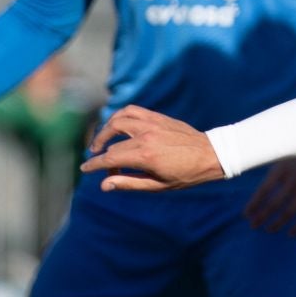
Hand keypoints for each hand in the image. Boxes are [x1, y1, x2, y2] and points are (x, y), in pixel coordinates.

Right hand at [80, 105, 225, 192]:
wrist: (211, 154)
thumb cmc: (186, 174)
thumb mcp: (157, 185)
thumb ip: (129, 183)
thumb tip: (104, 184)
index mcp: (145, 155)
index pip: (109, 158)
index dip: (93, 165)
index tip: (84, 169)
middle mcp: (146, 135)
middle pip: (111, 138)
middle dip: (99, 148)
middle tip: (97, 158)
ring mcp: (152, 123)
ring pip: (119, 118)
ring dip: (106, 128)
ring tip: (104, 141)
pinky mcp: (158, 117)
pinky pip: (133, 110)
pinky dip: (120, 116)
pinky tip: (118, 126)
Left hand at [244, 152, 295, 234]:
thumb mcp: (285, 155)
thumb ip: (272, 172)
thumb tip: (253, 180)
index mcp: (282, 168)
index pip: (263, 190)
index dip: (253, 204)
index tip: (246, 215)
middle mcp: (294, 179)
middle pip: (274, 204)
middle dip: (262, 217)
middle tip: (253, 225)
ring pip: (289, 212)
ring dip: (277, 223)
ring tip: (268, 229)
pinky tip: (290, 233)